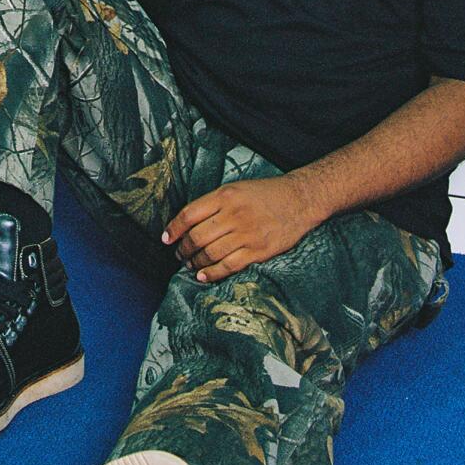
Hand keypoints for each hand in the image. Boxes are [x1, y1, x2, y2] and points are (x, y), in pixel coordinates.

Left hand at [162, 177, 317, 281]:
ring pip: (210, 253)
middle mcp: (233, 214)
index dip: (174, 228)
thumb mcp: (236, 189)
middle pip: (197, 236)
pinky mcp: (257, 251)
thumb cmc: (265, 193)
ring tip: (190, 265)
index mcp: (225, 195)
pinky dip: (212, 273)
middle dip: (183, 249)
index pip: (189, 214)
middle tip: (179, 254)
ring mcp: (246, 234)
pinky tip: (203, 275)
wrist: (299, 200)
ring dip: (195, 262)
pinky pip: (228, 266)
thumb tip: (190, 224)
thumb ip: (214, 204)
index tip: (166, 238)